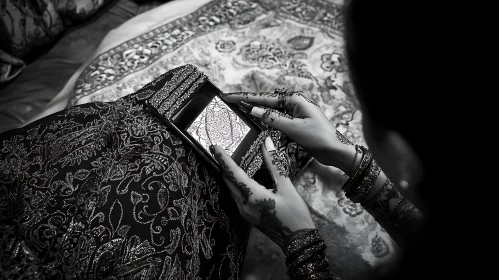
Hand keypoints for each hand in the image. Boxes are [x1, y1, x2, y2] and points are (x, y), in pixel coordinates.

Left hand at [210, 137, 314, 248]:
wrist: (297, 239)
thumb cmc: (295, 212)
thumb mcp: (287, 187)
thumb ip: (274, 164)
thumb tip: (267, 143)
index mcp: (252, 195)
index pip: (233, 173)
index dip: (223, 159)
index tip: (213, 147)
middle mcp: (243, 204)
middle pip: (228, 181)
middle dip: (224, 166)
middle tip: (221, 152)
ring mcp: (244, 212)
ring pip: (231, 190)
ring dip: (230, 177)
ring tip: (230, 164)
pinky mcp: (247, 217)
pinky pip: (236, 198)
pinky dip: (236, 186)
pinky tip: (242, 181)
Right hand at [221, 91, 355, 172]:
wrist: (336, 151)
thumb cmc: (318, 137)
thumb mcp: (293, 128)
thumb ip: (272, 118)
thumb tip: (253, 109)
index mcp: (295, 100)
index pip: (265, 98)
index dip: (246, 98)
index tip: (229, 96)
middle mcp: (294, 105)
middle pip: (267, 103)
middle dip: (249, 102)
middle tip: (229, 101)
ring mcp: (295, 115)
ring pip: (271, 112)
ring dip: (257, 111)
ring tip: (238, 109)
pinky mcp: (296, 125)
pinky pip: (277, 121)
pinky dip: (267, 121)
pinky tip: (256, 121)